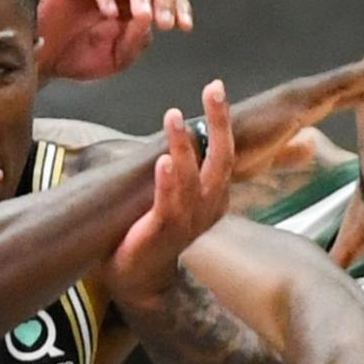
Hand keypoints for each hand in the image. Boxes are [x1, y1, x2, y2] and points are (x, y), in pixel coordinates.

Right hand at [36, 0, 193, 81]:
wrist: (39, 63)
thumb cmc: (76, 57)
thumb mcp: (117, 57)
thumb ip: (137, 40)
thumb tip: (151, 20)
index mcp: (134, 0)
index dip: (179, 3)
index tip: (183, 26)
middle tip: (166, 21)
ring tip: (142, 15)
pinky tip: (109, 13)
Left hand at [104, 80, 232, 308]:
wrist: (138, 276)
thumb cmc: (156, 230)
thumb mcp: (179, 197)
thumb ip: (185, 168)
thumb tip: (183, 132)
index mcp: (215, 195)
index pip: (225, 151)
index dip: (221, 119)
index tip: (215, 86)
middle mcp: (209, 206)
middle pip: (222, 158)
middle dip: (219, 121)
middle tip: (213, 89)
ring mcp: (188, 220)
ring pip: (193, 177)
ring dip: (182, 145)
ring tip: (172, 115)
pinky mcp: (163, 232)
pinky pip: (169, 203)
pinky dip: (167, 181)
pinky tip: (163, 162)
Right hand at [229, 58, 363, 172]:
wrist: (204, 156)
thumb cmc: (231, 157)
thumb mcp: (272, 158)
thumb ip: (292, 151)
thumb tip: (309, 149)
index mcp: (304, 109)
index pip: (353, 94)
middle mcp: (307, 95)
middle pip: (363, 80)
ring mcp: (304, 94)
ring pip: (359, 77)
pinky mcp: (299, 99)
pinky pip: (343, 85)